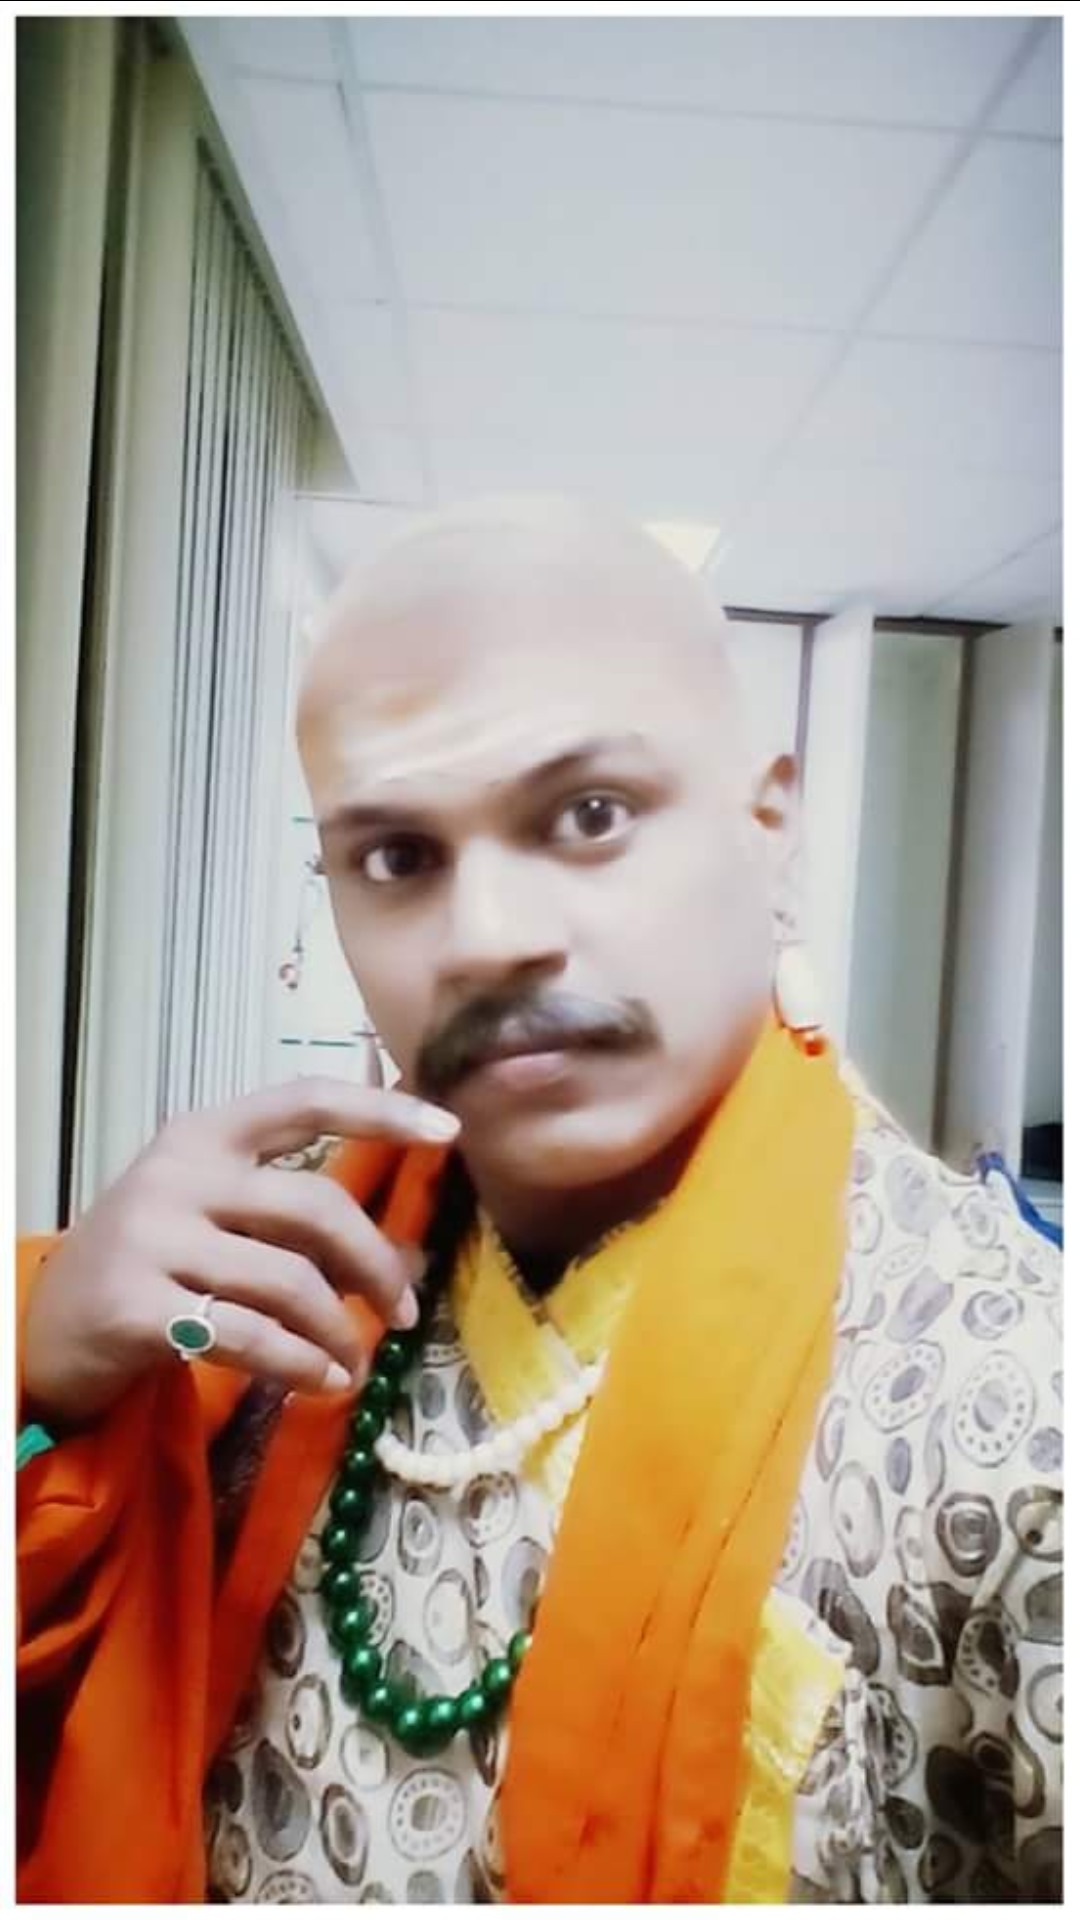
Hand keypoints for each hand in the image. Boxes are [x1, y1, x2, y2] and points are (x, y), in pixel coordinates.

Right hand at [20, 1078, 460, 1426]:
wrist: (44, 1323)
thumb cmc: (151, 1262)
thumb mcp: (211, 1213)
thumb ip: (291, 1217)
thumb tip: (408, 1256)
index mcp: (205, 1135)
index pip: (304, 1100)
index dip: (380, 1110)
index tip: (447, 1128)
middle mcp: (179, 1175)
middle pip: (313, 1208)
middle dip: (376, 1264)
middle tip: (406, 1312)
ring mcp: (153, 1239)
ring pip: (288, 1280)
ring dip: (341, 1330)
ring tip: (354, 1362)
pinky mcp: (136, 1307)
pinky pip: (246, 1336)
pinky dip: (298, 1363)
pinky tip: (320, 1382)